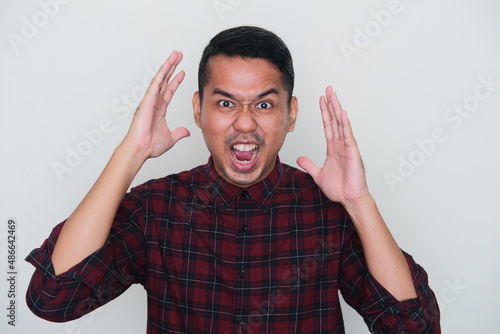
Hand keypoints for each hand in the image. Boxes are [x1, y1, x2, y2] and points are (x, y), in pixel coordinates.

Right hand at [122, 50, 189, 160]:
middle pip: (165, 80)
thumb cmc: (150, 146)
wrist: (141, 150)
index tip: (182, 72)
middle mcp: (154, 102)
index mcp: (159, 109)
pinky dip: (161, 75)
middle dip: (172, 67)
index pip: (169, 91)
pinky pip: (155, 85)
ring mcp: (150, 100)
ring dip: (168, 66)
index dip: (176, 81)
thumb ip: (179, 133)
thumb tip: (187, 131)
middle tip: (178, 55)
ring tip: (175, 55)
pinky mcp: (147, 101)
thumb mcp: (171, 138)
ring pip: (160, 79)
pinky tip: (166, 66)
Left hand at [297, 86, 369, 205]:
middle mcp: (340, 144)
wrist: (349, 199)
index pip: (328, 125)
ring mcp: (347, 147)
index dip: (324, 112)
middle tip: (328, 89)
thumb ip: (309, 165)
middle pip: (334, 120)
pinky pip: (348, 136)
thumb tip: (299, 159)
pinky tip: (342, 114)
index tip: (321, 99)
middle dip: (331, 104)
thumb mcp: (318, 174)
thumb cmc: (339, 188)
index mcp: (333, 148)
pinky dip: (345, 125)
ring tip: (334, 95)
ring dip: (337, 109)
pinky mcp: (352, 152)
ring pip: (341, 124)